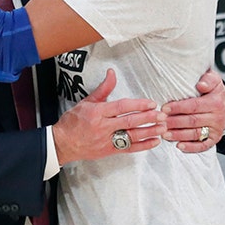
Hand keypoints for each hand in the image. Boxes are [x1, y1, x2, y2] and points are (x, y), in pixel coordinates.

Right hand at [53, 69, 167, 163]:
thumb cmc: (73, 122)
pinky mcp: (110, 151)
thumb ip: (103, 88)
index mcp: (98, 112)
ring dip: (149, 132)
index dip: (138, 105)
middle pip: (129, 122)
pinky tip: (154, 141)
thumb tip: (112, 73)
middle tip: (162, 115)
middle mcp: (103, 127)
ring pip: (132, 136)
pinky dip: (143, 145)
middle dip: (148, 118)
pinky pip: (129, 148)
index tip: (151, 103)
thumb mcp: (86, 102)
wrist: (62, 143)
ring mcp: (107, 140)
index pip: (122, 107)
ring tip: (162, 128)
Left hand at [163, 67, 224, 152]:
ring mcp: (216, 129)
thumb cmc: (214, 91)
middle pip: (193, 121)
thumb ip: (208, 79)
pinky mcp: (214, 139)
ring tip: (165, 134)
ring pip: (195, 134)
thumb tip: (201, 85)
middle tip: (161, 122)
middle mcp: (217, 117)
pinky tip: (179, 146)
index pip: (194, 106)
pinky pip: (203, 145)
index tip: (164, 108)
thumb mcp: (214, 80)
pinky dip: (191, 148)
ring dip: (179, 135)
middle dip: (175, 122)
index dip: (178, 108)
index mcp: (215, 102)